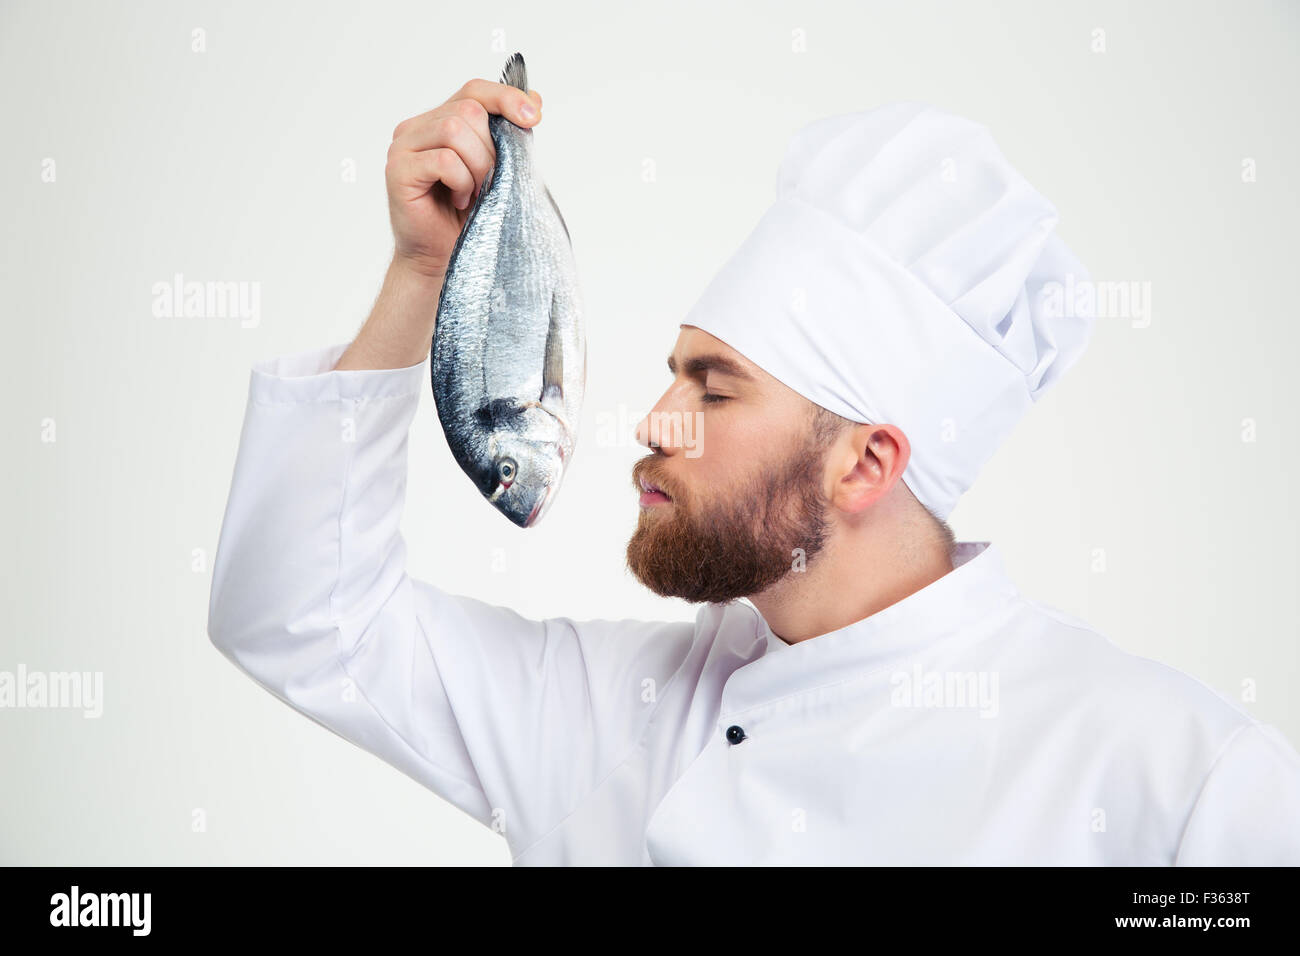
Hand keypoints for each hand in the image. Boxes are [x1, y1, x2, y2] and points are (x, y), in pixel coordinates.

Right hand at [385, 78, 542, 280]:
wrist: (442, 259)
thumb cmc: (469, 217)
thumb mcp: (499, 170)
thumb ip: (510, 135)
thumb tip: (535, 98)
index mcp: (439, 121)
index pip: (474, 90)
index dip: (505, 98)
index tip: (533, 118)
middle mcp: (417, 128)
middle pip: (468, 109)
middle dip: (492, 147)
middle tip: (492, 181)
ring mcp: (403, 147)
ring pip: (454, 129)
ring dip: (478, 166)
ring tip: (475, 194)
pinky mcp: (398, 170)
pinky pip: (443, 159)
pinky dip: (461, 181)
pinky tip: (461, 200)